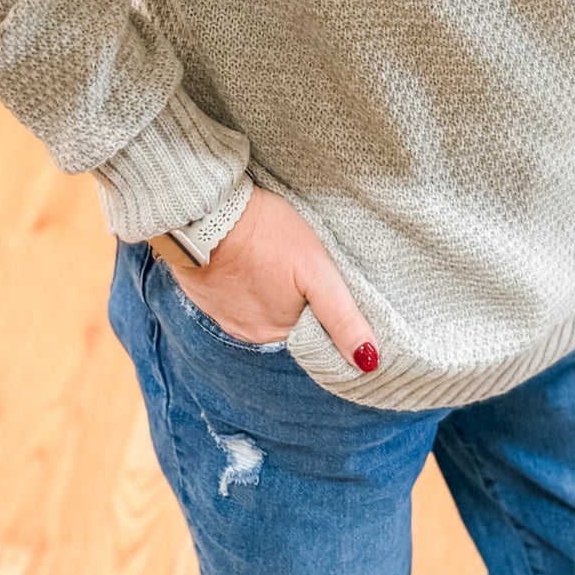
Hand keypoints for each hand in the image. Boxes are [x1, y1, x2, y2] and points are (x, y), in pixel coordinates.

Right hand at [162, 184, 379, 370]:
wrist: (206, 213)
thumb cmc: (266, 234)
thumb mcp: (315, 269)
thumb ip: (341, 316)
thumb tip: (368, 361)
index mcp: (279, 331)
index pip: (313, 333)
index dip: (323, 311)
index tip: (324, 287)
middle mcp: (251, 334)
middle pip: (287, 321)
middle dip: (296, 301)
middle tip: (300, 266)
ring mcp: (224, 315)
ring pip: (260, 308)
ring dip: (269, 291)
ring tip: (275, 259)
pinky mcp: (206, 293)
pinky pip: (234, 295)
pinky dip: (245, 282)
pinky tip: (250, 259)